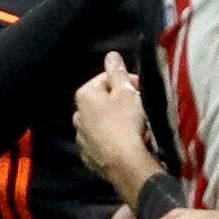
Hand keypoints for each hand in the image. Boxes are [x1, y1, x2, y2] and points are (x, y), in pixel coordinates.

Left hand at [75, 50, 158, 196]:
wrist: (125, 163)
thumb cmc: (126, 122)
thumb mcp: (126, 92)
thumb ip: (118, 72)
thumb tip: (111, 55)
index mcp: (84, 96)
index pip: (106, 79)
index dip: (126, 82)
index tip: (141, 89)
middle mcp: (77, 115)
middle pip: (102, 101)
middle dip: (119, 101)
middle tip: (139, 107)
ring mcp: (81, 138)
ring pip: (101, 122)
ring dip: (115, 121)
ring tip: (134, 127)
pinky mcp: (88, 156)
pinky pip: (101, 141)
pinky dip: (111, 139)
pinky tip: (126, 142)